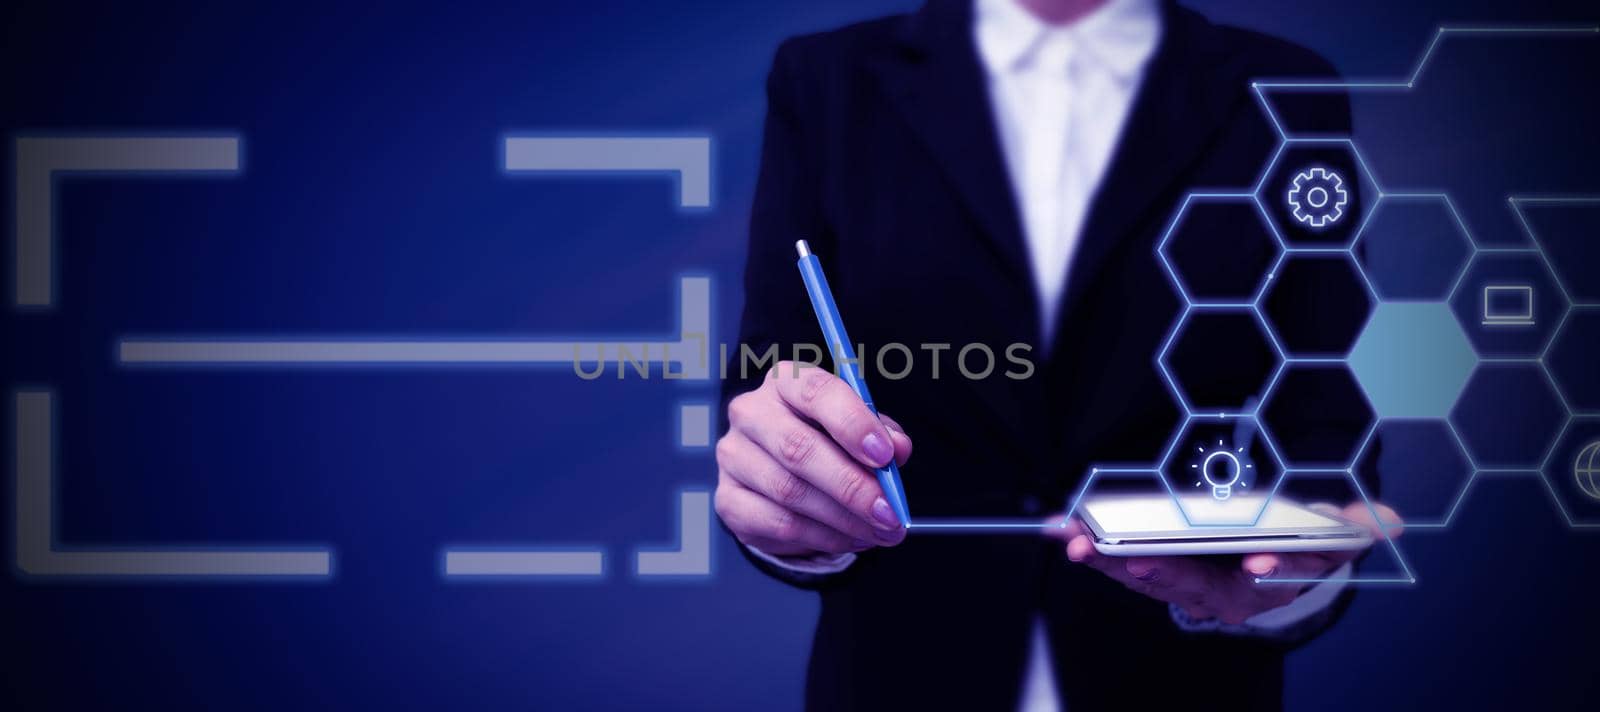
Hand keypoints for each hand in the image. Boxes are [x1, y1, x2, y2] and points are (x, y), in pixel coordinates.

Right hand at [715, 361, 912, 557]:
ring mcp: (733, 456)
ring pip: (789, 492)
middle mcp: (751, 412)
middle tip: (889, 512)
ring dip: (843, 518)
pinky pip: (779, 523)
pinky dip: (823, 537)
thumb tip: (898, 448)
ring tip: (880, 531)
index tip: (885, 455)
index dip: (852, 423)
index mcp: (786, 381)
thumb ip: (882, 435)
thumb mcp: (860, 430)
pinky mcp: (728, 498)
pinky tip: (852, 538)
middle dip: (851, 485)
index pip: (815, 392)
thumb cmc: (827, 441)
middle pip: (798, 448)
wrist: (780, 476)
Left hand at [1048, 502, 1402, 624]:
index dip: (1267, 571)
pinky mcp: (1156, 574)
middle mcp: (1228, 593)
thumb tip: (1387, 521)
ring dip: (1111, 560)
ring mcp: (1189, 586)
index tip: (1258, 565)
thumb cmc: (1295, 543)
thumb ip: (1357, 526)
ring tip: (1079, 542)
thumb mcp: (1335, 536)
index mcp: (1271, 583)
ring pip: (1149, 576)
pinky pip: (1122, 565)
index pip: (1271, 579)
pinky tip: (1065, 531)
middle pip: (1195, 582)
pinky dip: (1094, 550)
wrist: (1266, 568)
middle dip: (1161, 570)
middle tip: (1135, 556)